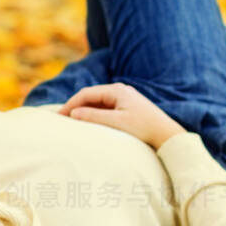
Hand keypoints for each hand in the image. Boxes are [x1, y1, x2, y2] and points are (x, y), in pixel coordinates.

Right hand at [57, 83, 185, 149]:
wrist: (166, 135)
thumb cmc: (143, 128)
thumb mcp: (116, 123)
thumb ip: (93, 117)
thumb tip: (73, 113)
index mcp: (117, 90)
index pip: (86, 94)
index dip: (70, 104)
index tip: (59, 117)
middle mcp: (120, 91)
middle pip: (90, 96)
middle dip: (75, 106)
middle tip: (61, 119)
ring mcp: (124, 98)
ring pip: (97, 102)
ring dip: (83, 110)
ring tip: (71, 121)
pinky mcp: (127, 107)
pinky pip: (104, 108)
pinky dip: (93, 114)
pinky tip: (87, 123)